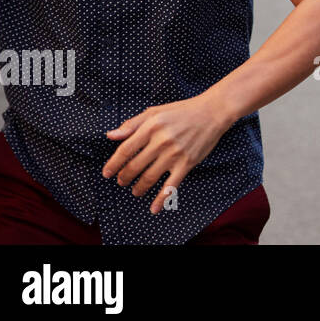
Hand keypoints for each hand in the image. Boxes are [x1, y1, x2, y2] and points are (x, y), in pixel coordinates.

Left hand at [103, 94, 234, 213]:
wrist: (213, 112)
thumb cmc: (183, 111)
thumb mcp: (155, 111)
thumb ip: (132, 124)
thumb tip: (110, 136)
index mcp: (151, 126)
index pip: (125, 149)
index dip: (113, 164)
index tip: (106, 173)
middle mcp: (161, 141)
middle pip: (135, 166)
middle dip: (124, 177)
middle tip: (121, 181)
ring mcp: (174, 153)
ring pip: (149, 178)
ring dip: (138, 188)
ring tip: (135, 191)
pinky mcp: (187, 163)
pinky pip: (171, 186)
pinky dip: (161, 200)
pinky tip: (154, 209)